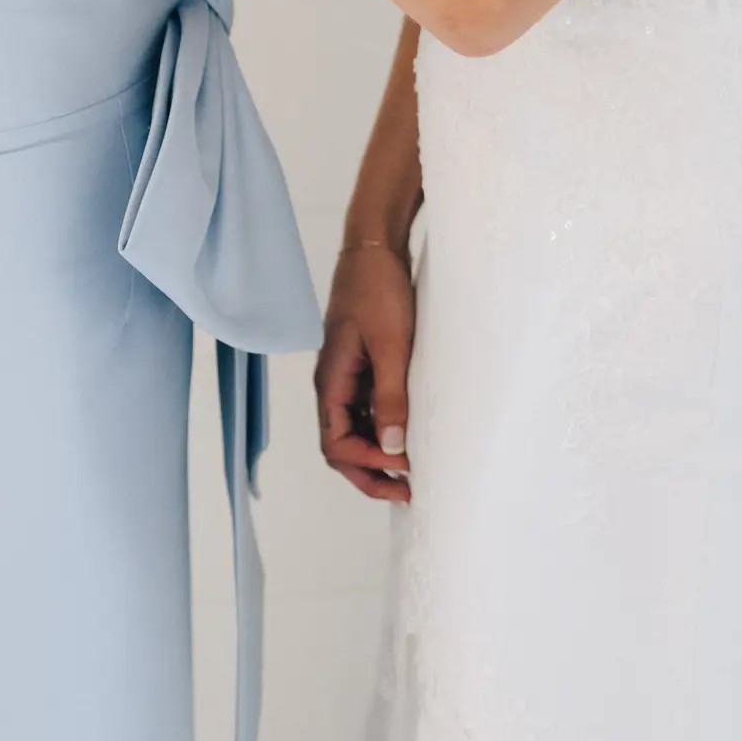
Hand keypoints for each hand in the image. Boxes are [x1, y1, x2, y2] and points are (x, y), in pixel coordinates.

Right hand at [315, 243, 416, 503]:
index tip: (403, 469)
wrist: (375, 248)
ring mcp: (347, 375)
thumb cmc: (378, 290)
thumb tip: (392, 446)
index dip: (366, 464)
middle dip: (369, 473)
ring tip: (410, 470)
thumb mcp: (390, 345)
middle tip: (407, 491)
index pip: (336, 444)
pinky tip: (407, 433)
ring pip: (354, 430)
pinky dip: (383, 428)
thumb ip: (390, 396)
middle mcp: (333, 385)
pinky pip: (367, 409)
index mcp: (331, 382)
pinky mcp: (363, 365)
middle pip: (341, 446)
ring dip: (377, 454)